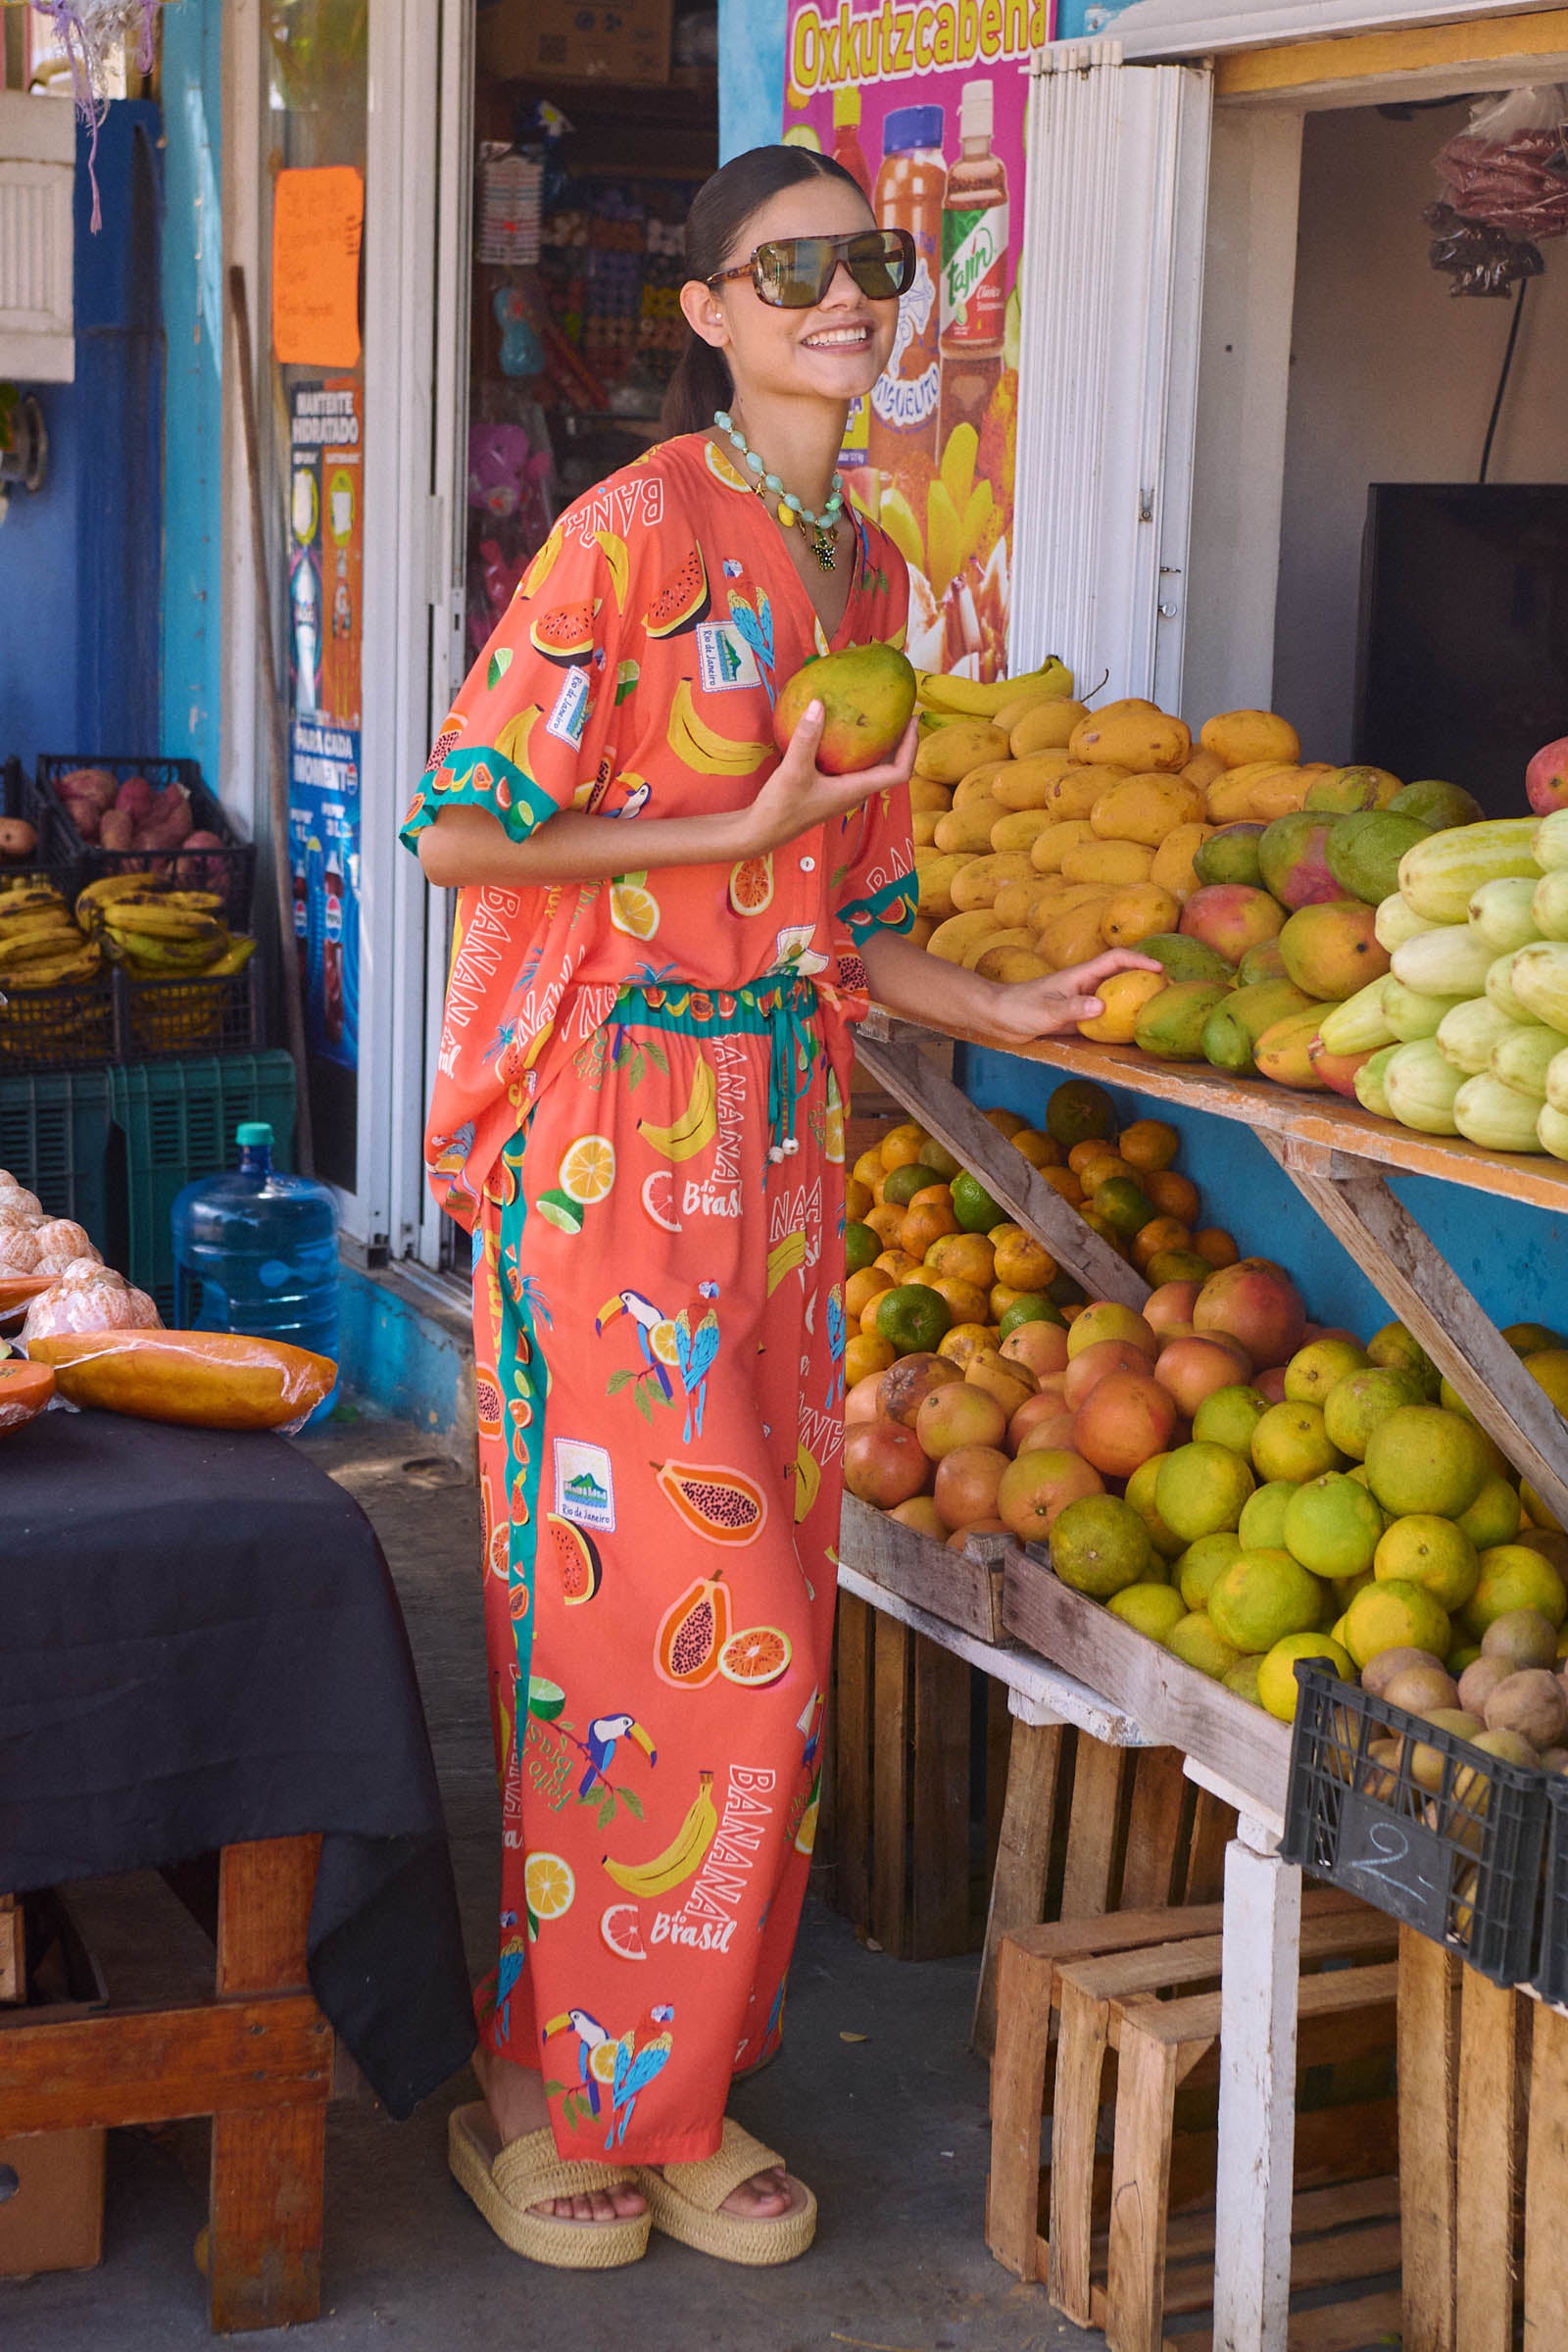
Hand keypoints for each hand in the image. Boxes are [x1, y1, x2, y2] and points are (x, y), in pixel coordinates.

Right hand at [741, 703, 918, 855]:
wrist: (761, 832)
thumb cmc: (780, 808)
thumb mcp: (793, 770)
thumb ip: (806, 738)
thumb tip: (819, 704)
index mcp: (855, 790)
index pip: (899, 772)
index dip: (911, 747)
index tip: (913, 720)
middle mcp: (854, 791)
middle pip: (890, 766)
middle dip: (901, 740)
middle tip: (903, 711)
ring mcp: (841, 791)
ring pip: (872, 766)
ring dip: (881, 744)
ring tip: (880, 716)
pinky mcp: (828, 788)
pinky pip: (852, 764)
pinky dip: (857, 747)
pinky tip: (844, 729)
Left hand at [973, 950, 1166, 1046]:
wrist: (996, 1017)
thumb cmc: (1018, 1008)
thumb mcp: (1047, 1009)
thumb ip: (1074, 1008)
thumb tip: (1102, 1005)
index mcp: (1079, 975)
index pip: (1115, 959)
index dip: (1139, 960)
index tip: (1159, 969)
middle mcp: (1083, 985)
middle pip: (1120, 976)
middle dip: (1144, 979)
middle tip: (1167, 992)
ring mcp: (1080, 1001)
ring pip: (1113, 997)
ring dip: (1132, 1001)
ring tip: (1154, 1012)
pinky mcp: (1074, 1018)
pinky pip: (1102, 1018)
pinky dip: (1116, 1022)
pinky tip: (1127, 1034)